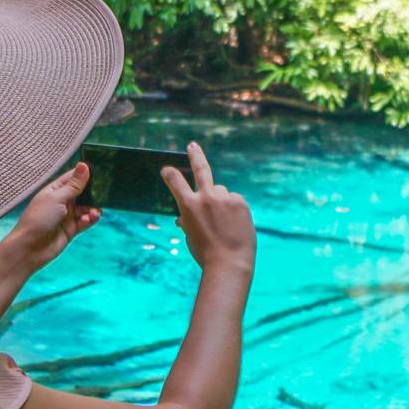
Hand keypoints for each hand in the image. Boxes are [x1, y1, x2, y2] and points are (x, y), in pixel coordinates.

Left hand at [2, 162, 100, 271]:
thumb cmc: (39, 219)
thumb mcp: (57, 198)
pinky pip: (86, 221)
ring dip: (93, 208)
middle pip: (83, 193)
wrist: (30, 248)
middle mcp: (62, 201)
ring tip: (94, 212)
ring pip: (86, 207)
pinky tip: (90, 219)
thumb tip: (84, 165)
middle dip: (94, 193)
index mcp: (55, 190)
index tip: (102, 171)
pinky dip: (90, 219)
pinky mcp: (72, 229)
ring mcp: (67, 215)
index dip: (86, 173)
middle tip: (105, 193)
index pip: (73, 177)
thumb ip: (74, 185)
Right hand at [161, 143, 254, 277]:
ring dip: (220, 202)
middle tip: (193, 146)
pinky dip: (233, 209)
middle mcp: (206, 197)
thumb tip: (183, 217)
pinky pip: (234, 200)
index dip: (170, 173)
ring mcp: (225, 198)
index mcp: (188, 205)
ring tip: (224, 224)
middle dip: (195, 155)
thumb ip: (189, 220)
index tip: (167, 169)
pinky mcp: (240, 202)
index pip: (175, 181)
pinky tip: (234, 225)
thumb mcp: (190, 236)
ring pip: (220, 192)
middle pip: (200, 168)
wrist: (230, 263)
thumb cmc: (206, 254)